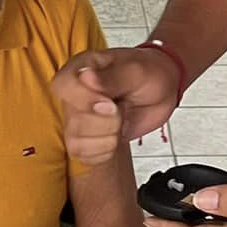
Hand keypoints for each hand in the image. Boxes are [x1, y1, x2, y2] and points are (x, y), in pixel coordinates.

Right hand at [52, 47, 180, 164]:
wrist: (163, 90)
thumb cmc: (148, 73)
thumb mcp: (136, 71)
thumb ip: (112, 77)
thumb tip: (86, 77)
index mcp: (81, 69)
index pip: (63, 86)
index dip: (84, 100)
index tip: (110, 103)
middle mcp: (75, 95)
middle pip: (73, 120)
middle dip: (107, 121)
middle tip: (123, 108)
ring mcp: (78, 119)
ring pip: (77, 142)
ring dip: (109, 137)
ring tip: (121, 119)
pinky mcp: (87, 139)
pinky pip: (85, 156)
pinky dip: (106, 151)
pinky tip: (118, 135)